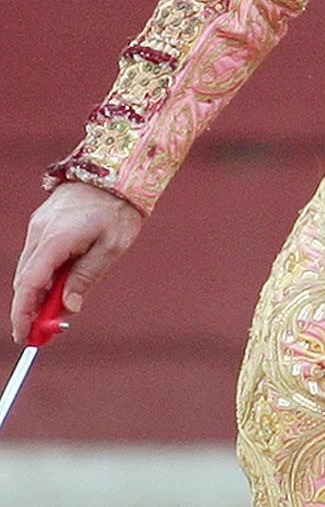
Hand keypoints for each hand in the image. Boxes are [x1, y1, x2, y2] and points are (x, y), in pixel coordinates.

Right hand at [11, 182, 143, 343]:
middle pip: (25, 281)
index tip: (24, 337)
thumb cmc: (119, 208)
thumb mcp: (112, 247)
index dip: (23, 313)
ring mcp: (38, 226)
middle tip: (41, 335)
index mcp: (55, 240)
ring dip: (37, 294)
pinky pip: (36, 257)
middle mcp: (39, 233)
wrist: (116, 169)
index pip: (29, 285)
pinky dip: (42, 277)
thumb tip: (68, 307)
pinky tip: (57, 289)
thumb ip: (87, 276)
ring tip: (52, 317)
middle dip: (29, 310)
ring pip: (29, 270)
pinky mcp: (43, 223)